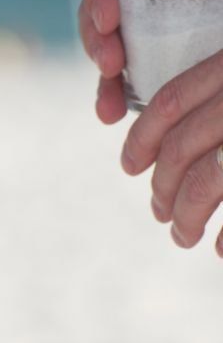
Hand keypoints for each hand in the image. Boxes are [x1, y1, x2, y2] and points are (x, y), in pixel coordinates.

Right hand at [78, 0, 135, 122]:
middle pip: (96, 13)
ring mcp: (133, 24)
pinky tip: (112, 114)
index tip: (109, 21)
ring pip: (103, 48)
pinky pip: (117, 75)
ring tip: (108, 108)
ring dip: (103, 79)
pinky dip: (112, 95)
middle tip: (111, 67)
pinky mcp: (139, 54)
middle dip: (97, 44)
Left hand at [120, 50, 222, 254]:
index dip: (142, 138)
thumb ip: (217, 92)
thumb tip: (179, 140)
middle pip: (181, 149)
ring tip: (183, 236)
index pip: (169, 102)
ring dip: (188, 217)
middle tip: (160, 214)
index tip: (129, 167)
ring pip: (205, 182)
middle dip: (163, 188)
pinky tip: (221, 251)